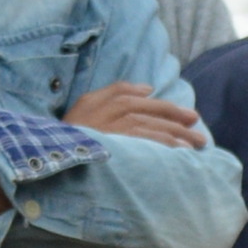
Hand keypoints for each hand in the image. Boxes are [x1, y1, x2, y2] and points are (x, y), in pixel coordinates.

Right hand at [63, 80, 207, 149]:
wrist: (48, 159)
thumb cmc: (67, 134)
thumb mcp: (86, 104)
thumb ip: (116, 91)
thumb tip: (148, 88)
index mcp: (103, 103)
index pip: (138, 100)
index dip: (166, 107)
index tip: (189, 117)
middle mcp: (110, 114)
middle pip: (150, 113)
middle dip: (177, 120)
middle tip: (199, 131)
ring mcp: (113, 132)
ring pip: (152, 130)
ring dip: (177, 136)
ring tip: (197, 146)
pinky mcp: (116, 148)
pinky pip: (146, 145)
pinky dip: (166, 146)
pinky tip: (182, 153)